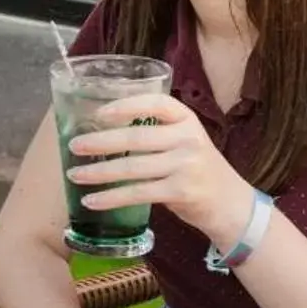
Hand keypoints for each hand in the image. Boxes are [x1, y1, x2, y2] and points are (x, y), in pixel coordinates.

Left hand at [66, 94, 256, 247]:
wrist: (232, 204)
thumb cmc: (198, 170)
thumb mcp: (185, 141)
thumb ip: (156, 133)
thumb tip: (102, 132)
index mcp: (187, 120)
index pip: (156, 103)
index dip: (126, 105)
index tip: (99, 113)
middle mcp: (189, 138)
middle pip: (137, 137)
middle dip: (101, 142)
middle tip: (74, 145)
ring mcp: (187, 165)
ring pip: (133, 167)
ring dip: (99, 172)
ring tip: (75, 174)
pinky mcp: (181, 191)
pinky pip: (138, 193)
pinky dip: (111, 198)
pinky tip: (92, 201)